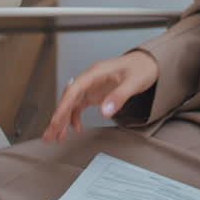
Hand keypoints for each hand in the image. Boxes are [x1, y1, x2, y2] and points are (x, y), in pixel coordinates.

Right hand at [41, 50, 158, 142]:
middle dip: (58, 117)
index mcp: (96, 73)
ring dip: (63, 120)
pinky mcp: (96, 93)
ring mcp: (92, 86)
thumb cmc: (141, 67)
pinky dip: (75, 117)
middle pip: (69, 98)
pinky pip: (80, 106)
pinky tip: (76, 129)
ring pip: (72, 104)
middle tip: (50, 134)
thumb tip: (105, 111)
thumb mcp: (134, 82)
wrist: (149, 63)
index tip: (56, 120)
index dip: (63, 105)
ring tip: (56, 136)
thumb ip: (119, 96)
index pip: (74, 90)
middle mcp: (90, 79)